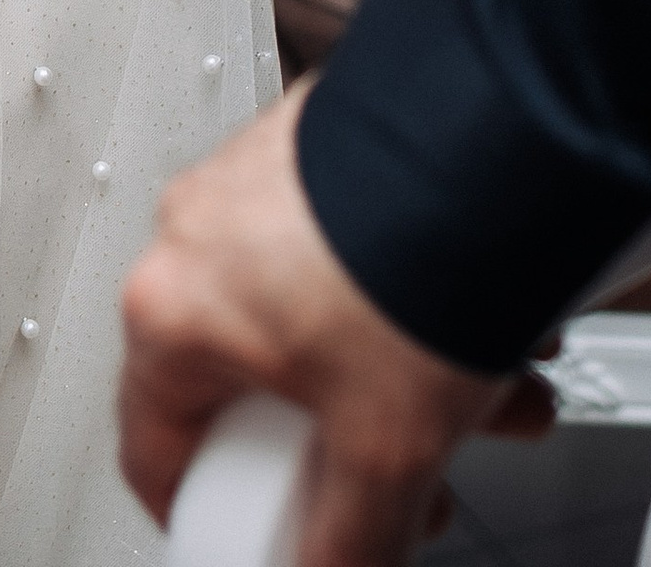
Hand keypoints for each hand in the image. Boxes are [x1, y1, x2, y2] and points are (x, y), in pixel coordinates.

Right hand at [119, 79, 548, 562]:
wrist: (489, 126)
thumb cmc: (411, 254)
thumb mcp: (385, 449)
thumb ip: (350, 542)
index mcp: (172, 308)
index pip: (157, 453)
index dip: (221, 515)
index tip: (274, 533)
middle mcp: (196, 232)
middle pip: (262, 389)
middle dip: (357, 445)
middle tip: (411, 470)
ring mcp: (255, 178)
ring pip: (318, 320)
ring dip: (405, 373)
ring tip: (493, 389)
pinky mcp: (315, 145)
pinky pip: (346, 252)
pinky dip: (409, 297)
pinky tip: (491, 319)